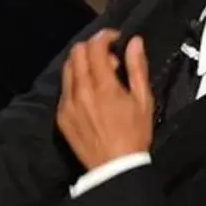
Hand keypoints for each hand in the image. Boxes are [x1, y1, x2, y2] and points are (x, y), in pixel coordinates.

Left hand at [57, 29, 153, 168]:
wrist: (114, 168)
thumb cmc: (134, 134)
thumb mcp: (143, 100)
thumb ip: (137, 68)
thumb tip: (134, 42)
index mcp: (103, 86)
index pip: (94, 46)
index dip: (105, 37)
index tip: (116, 40)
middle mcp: (81, 91)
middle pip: (77, 52)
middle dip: (93, 47)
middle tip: (110, 59)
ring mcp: (67, 104)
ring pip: (68, 69)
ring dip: (82, 63)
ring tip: (100, 76)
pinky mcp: (61, 116)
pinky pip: (65, 89)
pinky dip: (76, 82)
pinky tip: (90, 95)